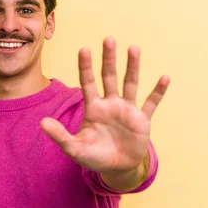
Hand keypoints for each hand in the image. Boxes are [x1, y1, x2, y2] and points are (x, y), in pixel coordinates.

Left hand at [41, 37, 169, 174]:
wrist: (116, 168)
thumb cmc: (93, 156)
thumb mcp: (74, 148)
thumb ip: (59, 135)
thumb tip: (42, 123)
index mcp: (93, 108)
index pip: (88, 83)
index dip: (85, 67)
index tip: (84, 49)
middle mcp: (110, 104)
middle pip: (109, 77)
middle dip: (108, 59)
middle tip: (108, 39)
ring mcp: (127, 110)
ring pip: (130, 84)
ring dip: (132, 67)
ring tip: (134, 49)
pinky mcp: (142, 120)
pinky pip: (151, 103)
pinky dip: (158, 92)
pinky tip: (165, 78)